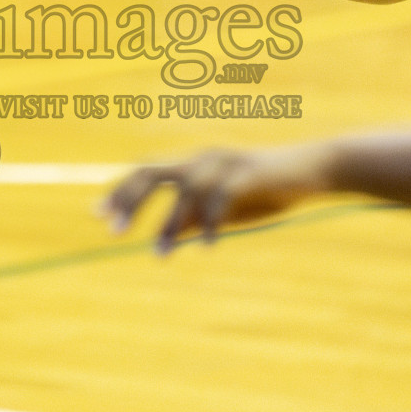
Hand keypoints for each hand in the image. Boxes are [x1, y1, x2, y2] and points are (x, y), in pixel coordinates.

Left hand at [100, 146, 327, 254]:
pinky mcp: (249, 170)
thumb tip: (170, 237)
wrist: (313, 170)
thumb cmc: (268, 190)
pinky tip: (208, 247)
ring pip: (185, 187)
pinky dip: (211, 221)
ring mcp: (225, 161)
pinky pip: (221, 195)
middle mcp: (203, 157)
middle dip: (129, 200)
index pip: (146, 172)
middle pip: (153, 171)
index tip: (96, 215)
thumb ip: (197, 218)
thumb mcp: (227, 210)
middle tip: (112, 233)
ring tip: (160, 253)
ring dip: (171, 222)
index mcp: (194, 164)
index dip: (120, 191)